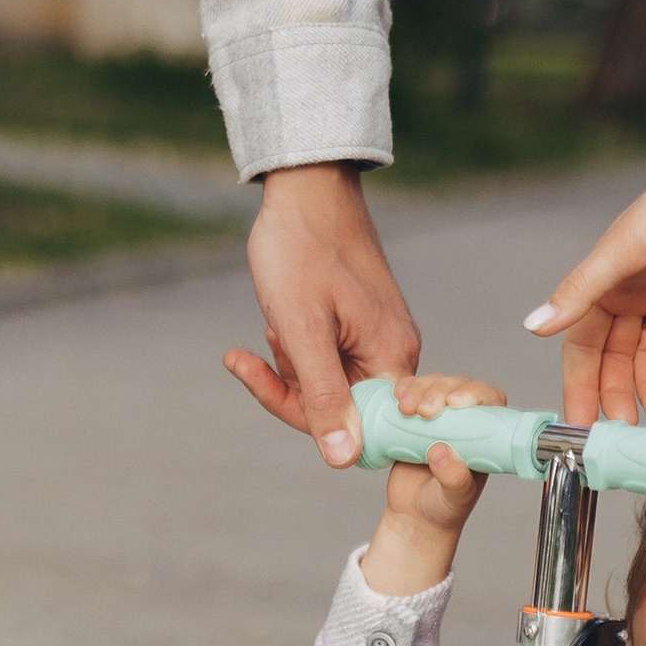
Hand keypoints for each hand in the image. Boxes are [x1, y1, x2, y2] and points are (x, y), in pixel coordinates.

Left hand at [225, 164, 420, 463]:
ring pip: (331, 384)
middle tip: (250, 356)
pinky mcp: (362, 323)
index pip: (362, 428)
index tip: (266, 385)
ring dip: (289, 369)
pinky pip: (330, 360)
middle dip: (291, 389)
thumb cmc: (301, 251)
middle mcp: (395, 351)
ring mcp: (379, 336)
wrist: (305, 186)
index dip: (313, 423)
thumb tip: (342, 459)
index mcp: (392, 357)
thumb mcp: (302, 330)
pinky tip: (273, 327)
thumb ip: (322, 395)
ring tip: (265, 331)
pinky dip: (297, 352)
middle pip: (344, 408)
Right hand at [360, 370, 502, 595]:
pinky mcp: (416, 417)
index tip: (453, 402)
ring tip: (404, 409)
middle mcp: (465, 420)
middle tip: (423, 412)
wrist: (414, 515)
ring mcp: (440, 416)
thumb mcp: (454, 499)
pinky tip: (396, 395)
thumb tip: (440, 450)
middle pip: (458, 386)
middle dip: (439, 389)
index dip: (474, 392)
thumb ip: (454, 479)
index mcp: (485, 434)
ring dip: (419, 388)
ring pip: (434, 384)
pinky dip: (404, 389)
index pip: (489, 400)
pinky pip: (413, 392)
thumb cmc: (444, 508)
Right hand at [524, 88, 645, 423]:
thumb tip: (534, 327)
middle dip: (615, 393)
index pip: (583, 343)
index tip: (579, 421)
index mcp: (608, 280)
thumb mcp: (624, 251)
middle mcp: (636, 293)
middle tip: (621, 428)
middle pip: (616, 357)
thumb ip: (580, 292)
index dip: (579, 382)